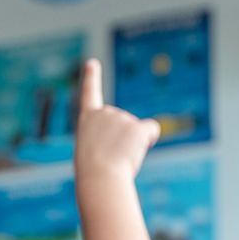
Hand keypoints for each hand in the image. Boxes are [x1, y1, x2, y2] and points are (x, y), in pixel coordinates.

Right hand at [75, 59, 159, 185]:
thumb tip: (133, 140)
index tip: (92, 63)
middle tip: (108, 156)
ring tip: (116, 157)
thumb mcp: (94, 153)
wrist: (99, 176)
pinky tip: (136, 149)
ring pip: (135, 133)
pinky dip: (149, 140)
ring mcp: (121, 117)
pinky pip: (151, 131)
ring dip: (131, 147)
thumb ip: (108, 140)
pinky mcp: (137, 126)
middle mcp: (104, 113)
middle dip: (121, 140)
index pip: (89, 94)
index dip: (91, 77)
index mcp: (87, 119)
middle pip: (123, 125)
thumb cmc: (95, 173)